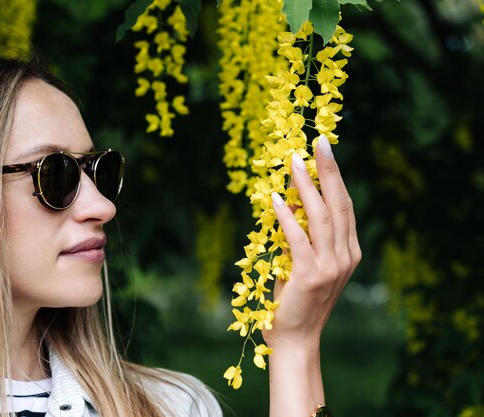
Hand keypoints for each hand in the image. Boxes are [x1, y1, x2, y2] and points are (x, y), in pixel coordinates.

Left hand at [263, 134, 361, 349]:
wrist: (295, 339)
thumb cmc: (297, 300)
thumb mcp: (308, 264)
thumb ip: (306, 238)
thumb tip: (289, 203)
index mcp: (349, 252)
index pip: (345, 206)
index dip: (336, 177)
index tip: (325, 150)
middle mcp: (345, 257)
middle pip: (338, 204)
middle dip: (329, 170)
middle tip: (319, 142)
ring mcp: (330, 267)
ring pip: (320, 216)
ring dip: (307, 186)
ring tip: (295, 162)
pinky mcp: (310, 276)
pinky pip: (297, 239)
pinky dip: (287, 217)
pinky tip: (276, 199)